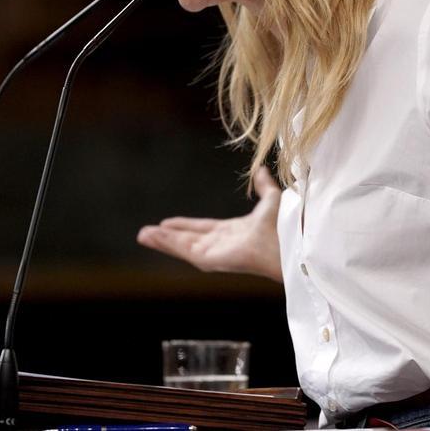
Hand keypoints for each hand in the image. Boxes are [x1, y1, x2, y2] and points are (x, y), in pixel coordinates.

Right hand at [136, 166, 282, 281]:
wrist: (286, 239)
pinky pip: (185, 250)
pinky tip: (154, 236)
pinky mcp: (211, 259)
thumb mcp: (271, 200)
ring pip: (182, 247)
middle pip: (187, 240)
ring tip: (143, 235)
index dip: (185, 226)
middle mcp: (222, 245)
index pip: (203, 229)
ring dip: (163, 241)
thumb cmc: (283, 225)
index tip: (168, 223)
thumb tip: (261, 171)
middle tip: (147, 233)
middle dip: (168, 237)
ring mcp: (215, 253)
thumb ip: (264, 187)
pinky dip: (169, 243)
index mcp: (234, 233)